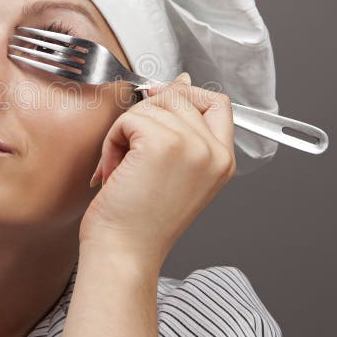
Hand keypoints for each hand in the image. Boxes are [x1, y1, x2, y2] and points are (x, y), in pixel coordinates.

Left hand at [79, 72, 235, 270]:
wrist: (124, 253)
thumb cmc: (139, 220)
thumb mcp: (173, 169)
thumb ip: (182, 126)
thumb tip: (181, 83)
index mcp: (223, 160)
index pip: (217, 102)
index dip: (185, 96)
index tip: (158, 108)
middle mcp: (214, 152)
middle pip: (178, 97)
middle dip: (145, 117)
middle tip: (132, 154)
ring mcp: (192, 146)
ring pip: (150, 106)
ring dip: (124, 132)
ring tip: (124, 169)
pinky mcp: (164, 144)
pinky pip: (129, 118)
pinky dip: (113, 141)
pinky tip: (115, 170)